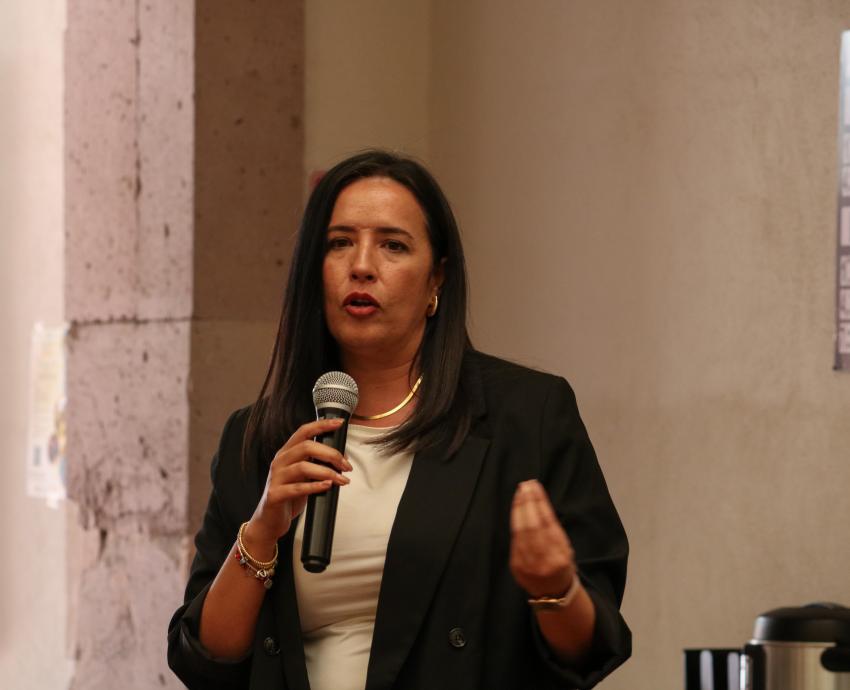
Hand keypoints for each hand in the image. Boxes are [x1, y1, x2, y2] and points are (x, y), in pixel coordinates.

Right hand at [244, 418, 352, 554]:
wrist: (269, 521)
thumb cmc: (289, 496)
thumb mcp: (304, 476)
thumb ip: (317, 464)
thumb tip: (343, 458)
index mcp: (286, 453)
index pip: (303, 431)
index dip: (321, 425)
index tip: (339, 423)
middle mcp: (279, 462)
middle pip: (306, 447)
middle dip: (331, 454)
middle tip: (346, 466)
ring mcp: (275, 478)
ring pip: (303, 467)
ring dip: (327, 472)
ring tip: (342, 480)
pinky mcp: (275, 495)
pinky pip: (297, 488)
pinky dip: (315, 486)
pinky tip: (327, 486)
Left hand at [509, 479, 576, 598]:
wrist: (552, 593)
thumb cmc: (561, 565)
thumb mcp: (565, 548)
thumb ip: (553, 529)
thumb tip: (538, 502)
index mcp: (560, 555)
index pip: (548, 522)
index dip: (540, 502)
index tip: (536, 487)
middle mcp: (544, 559)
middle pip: (533, 524)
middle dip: (528, 502)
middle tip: (526, 485)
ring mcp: (528, 563)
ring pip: (522, 530)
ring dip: (520, 508)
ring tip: (520, 492)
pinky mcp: (516, 565)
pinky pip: (515, 539)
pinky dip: (515, 521)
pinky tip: (516, 509)